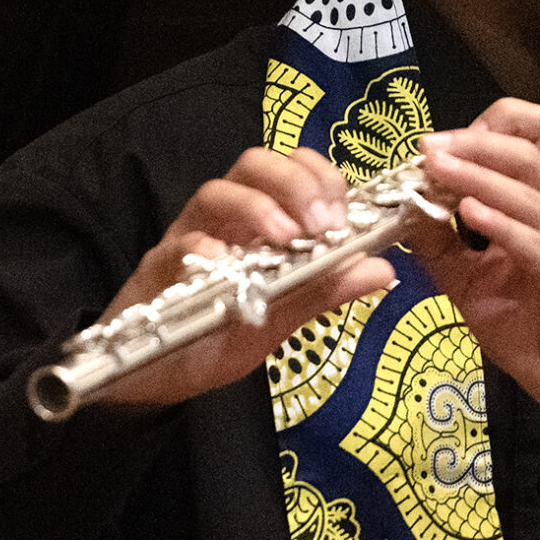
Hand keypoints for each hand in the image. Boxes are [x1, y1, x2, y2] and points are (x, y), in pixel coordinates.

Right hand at [89, 145, 394, 409]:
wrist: (156, 374)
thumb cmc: (220, 332)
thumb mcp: (283, 313)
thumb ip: (327, 288)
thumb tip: (383, 268)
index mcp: (259, 219)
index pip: (291, 168)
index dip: (321, 177)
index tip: (345, 213)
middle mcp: (224, 219)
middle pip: (253, 165)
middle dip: (293, 183)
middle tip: (321, 225)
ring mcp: (188, 239)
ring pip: (214, 193)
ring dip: (256, 207)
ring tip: (286, 237)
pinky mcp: (157, 270)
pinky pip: (177, 246)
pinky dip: (204, 249)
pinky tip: (226, 264)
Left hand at [409, 99, 539, 442]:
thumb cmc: (535, 332)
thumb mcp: (472, 282)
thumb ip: (442, 244)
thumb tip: (404, 208)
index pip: (528, 137)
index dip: (480, 130)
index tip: (432, 146)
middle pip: (529, 145)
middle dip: (474, 141)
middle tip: (430, 148)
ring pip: (528, 185)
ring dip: (477, 173)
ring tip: (437, 170)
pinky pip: (533, 238)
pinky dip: (499, 222)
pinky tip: (468, 214)